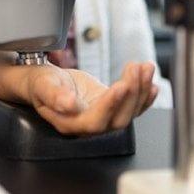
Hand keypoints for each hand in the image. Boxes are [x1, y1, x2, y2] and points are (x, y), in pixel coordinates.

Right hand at [24, 62, 158, 134]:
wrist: (47, 83)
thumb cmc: (42, 85)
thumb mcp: (42, 85)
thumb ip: (53, 95)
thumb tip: (67, 105)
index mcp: (71, 124)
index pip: (95, 121)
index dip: (110, 106)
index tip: (120, 86)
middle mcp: (90, 125)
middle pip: (118, 119)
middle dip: (131, 94)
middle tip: (135, 68)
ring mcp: (103, 117)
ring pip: (129, 112)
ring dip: (141, 90)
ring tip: (146, 68)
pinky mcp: (112, 107)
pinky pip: (133, 107)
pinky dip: (145, 96)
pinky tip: (151, 83)